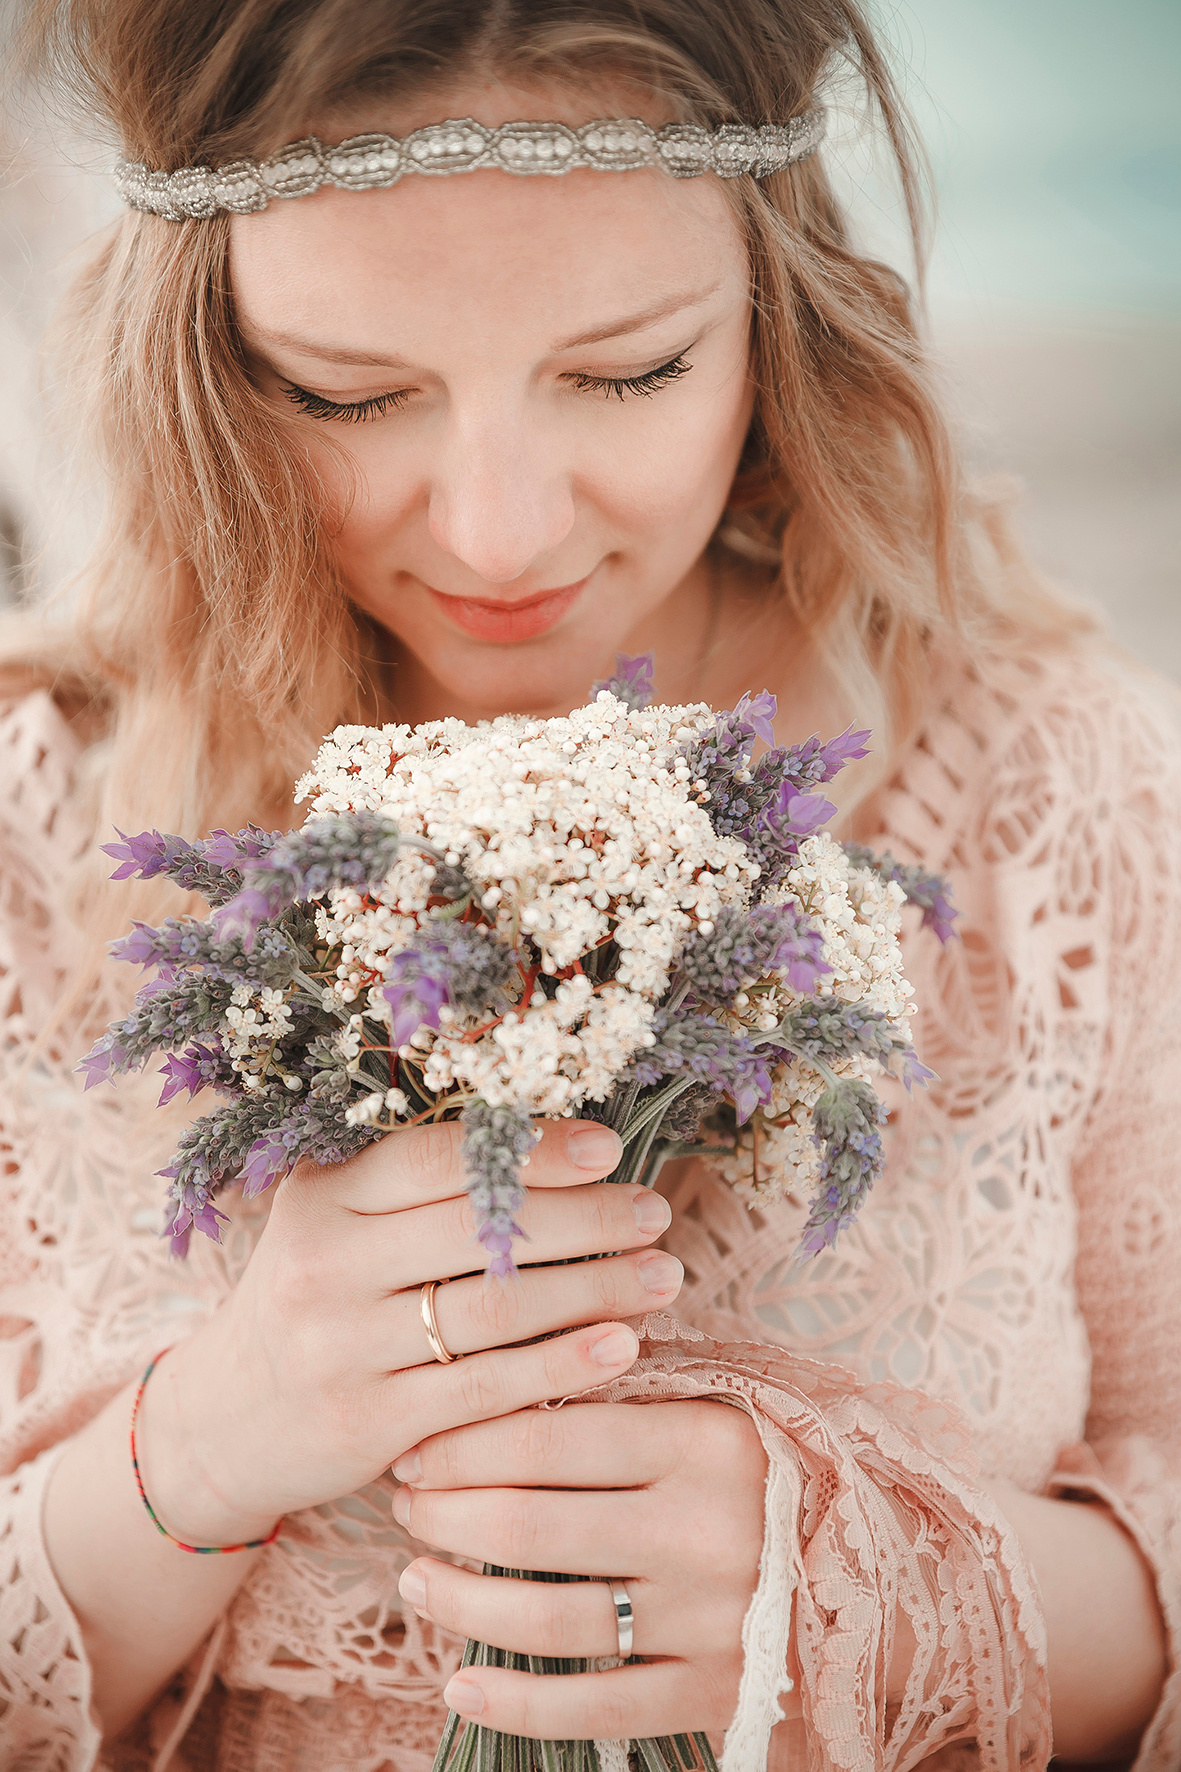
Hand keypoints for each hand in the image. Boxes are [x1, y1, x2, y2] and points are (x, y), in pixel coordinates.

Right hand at [136, 1121, 683, 1545]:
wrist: (228, 1415)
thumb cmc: (317, 1295)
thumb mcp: (338, 1221)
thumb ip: (420, 1186)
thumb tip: (558, 1140)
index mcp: (321, 1194)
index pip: (440, 1158)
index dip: (531, 1150)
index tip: (609, 1147)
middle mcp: (323, 1264)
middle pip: (480, 1230)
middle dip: (586, 1218)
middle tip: (657, 1212)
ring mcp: (341, 1347)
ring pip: (495, 1309)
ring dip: (596, 1288)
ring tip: (663, 1274)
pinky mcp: (368, 1423)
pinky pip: (487, 1387)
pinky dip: (564, 1364)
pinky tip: (623, 1345)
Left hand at [391, 1398, 789, 1740]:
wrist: (890, 1566)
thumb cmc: (774, 1467)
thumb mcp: (719, 1406)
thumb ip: (628, 1388)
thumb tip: (508, 1366)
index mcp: (703, 1439)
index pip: (548, 1436)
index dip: (463, 1443)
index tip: (417, 1448)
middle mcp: (704, 1528)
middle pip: (530, 1524)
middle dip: (445, 1514)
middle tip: (405, 1504)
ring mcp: (709, 1619)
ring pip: (546, 1618)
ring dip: (460, 1601)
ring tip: (415, 1580)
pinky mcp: (714, 1693)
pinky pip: (593, 1708)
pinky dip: (513, 1703)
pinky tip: (457, 1685)